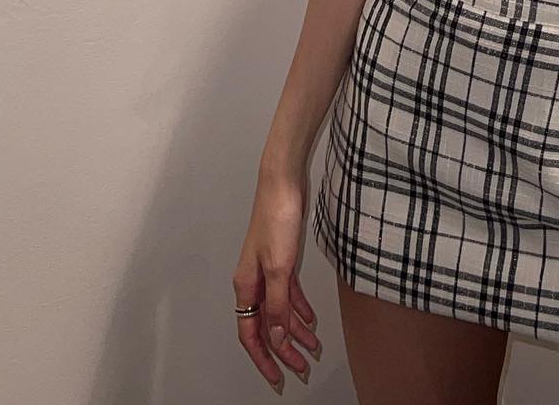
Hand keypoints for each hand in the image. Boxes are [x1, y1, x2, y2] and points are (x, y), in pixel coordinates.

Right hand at [233, 165, 322, 391]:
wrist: (283, 181)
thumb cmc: (276, 217)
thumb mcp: (280, 267)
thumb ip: (278, 304)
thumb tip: (276, 337)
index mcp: (246, 286)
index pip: (252, 334)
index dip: (264, 359)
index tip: (277, 378)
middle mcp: (254, 282)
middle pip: (266, 327)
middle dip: (283, 351)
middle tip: (300, 369)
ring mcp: (268, 270)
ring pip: (279, 311)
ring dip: (294, 332)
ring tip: (312, 349)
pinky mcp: (282, 259)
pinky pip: (289, 294)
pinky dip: (299, 309)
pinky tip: (311, 321)